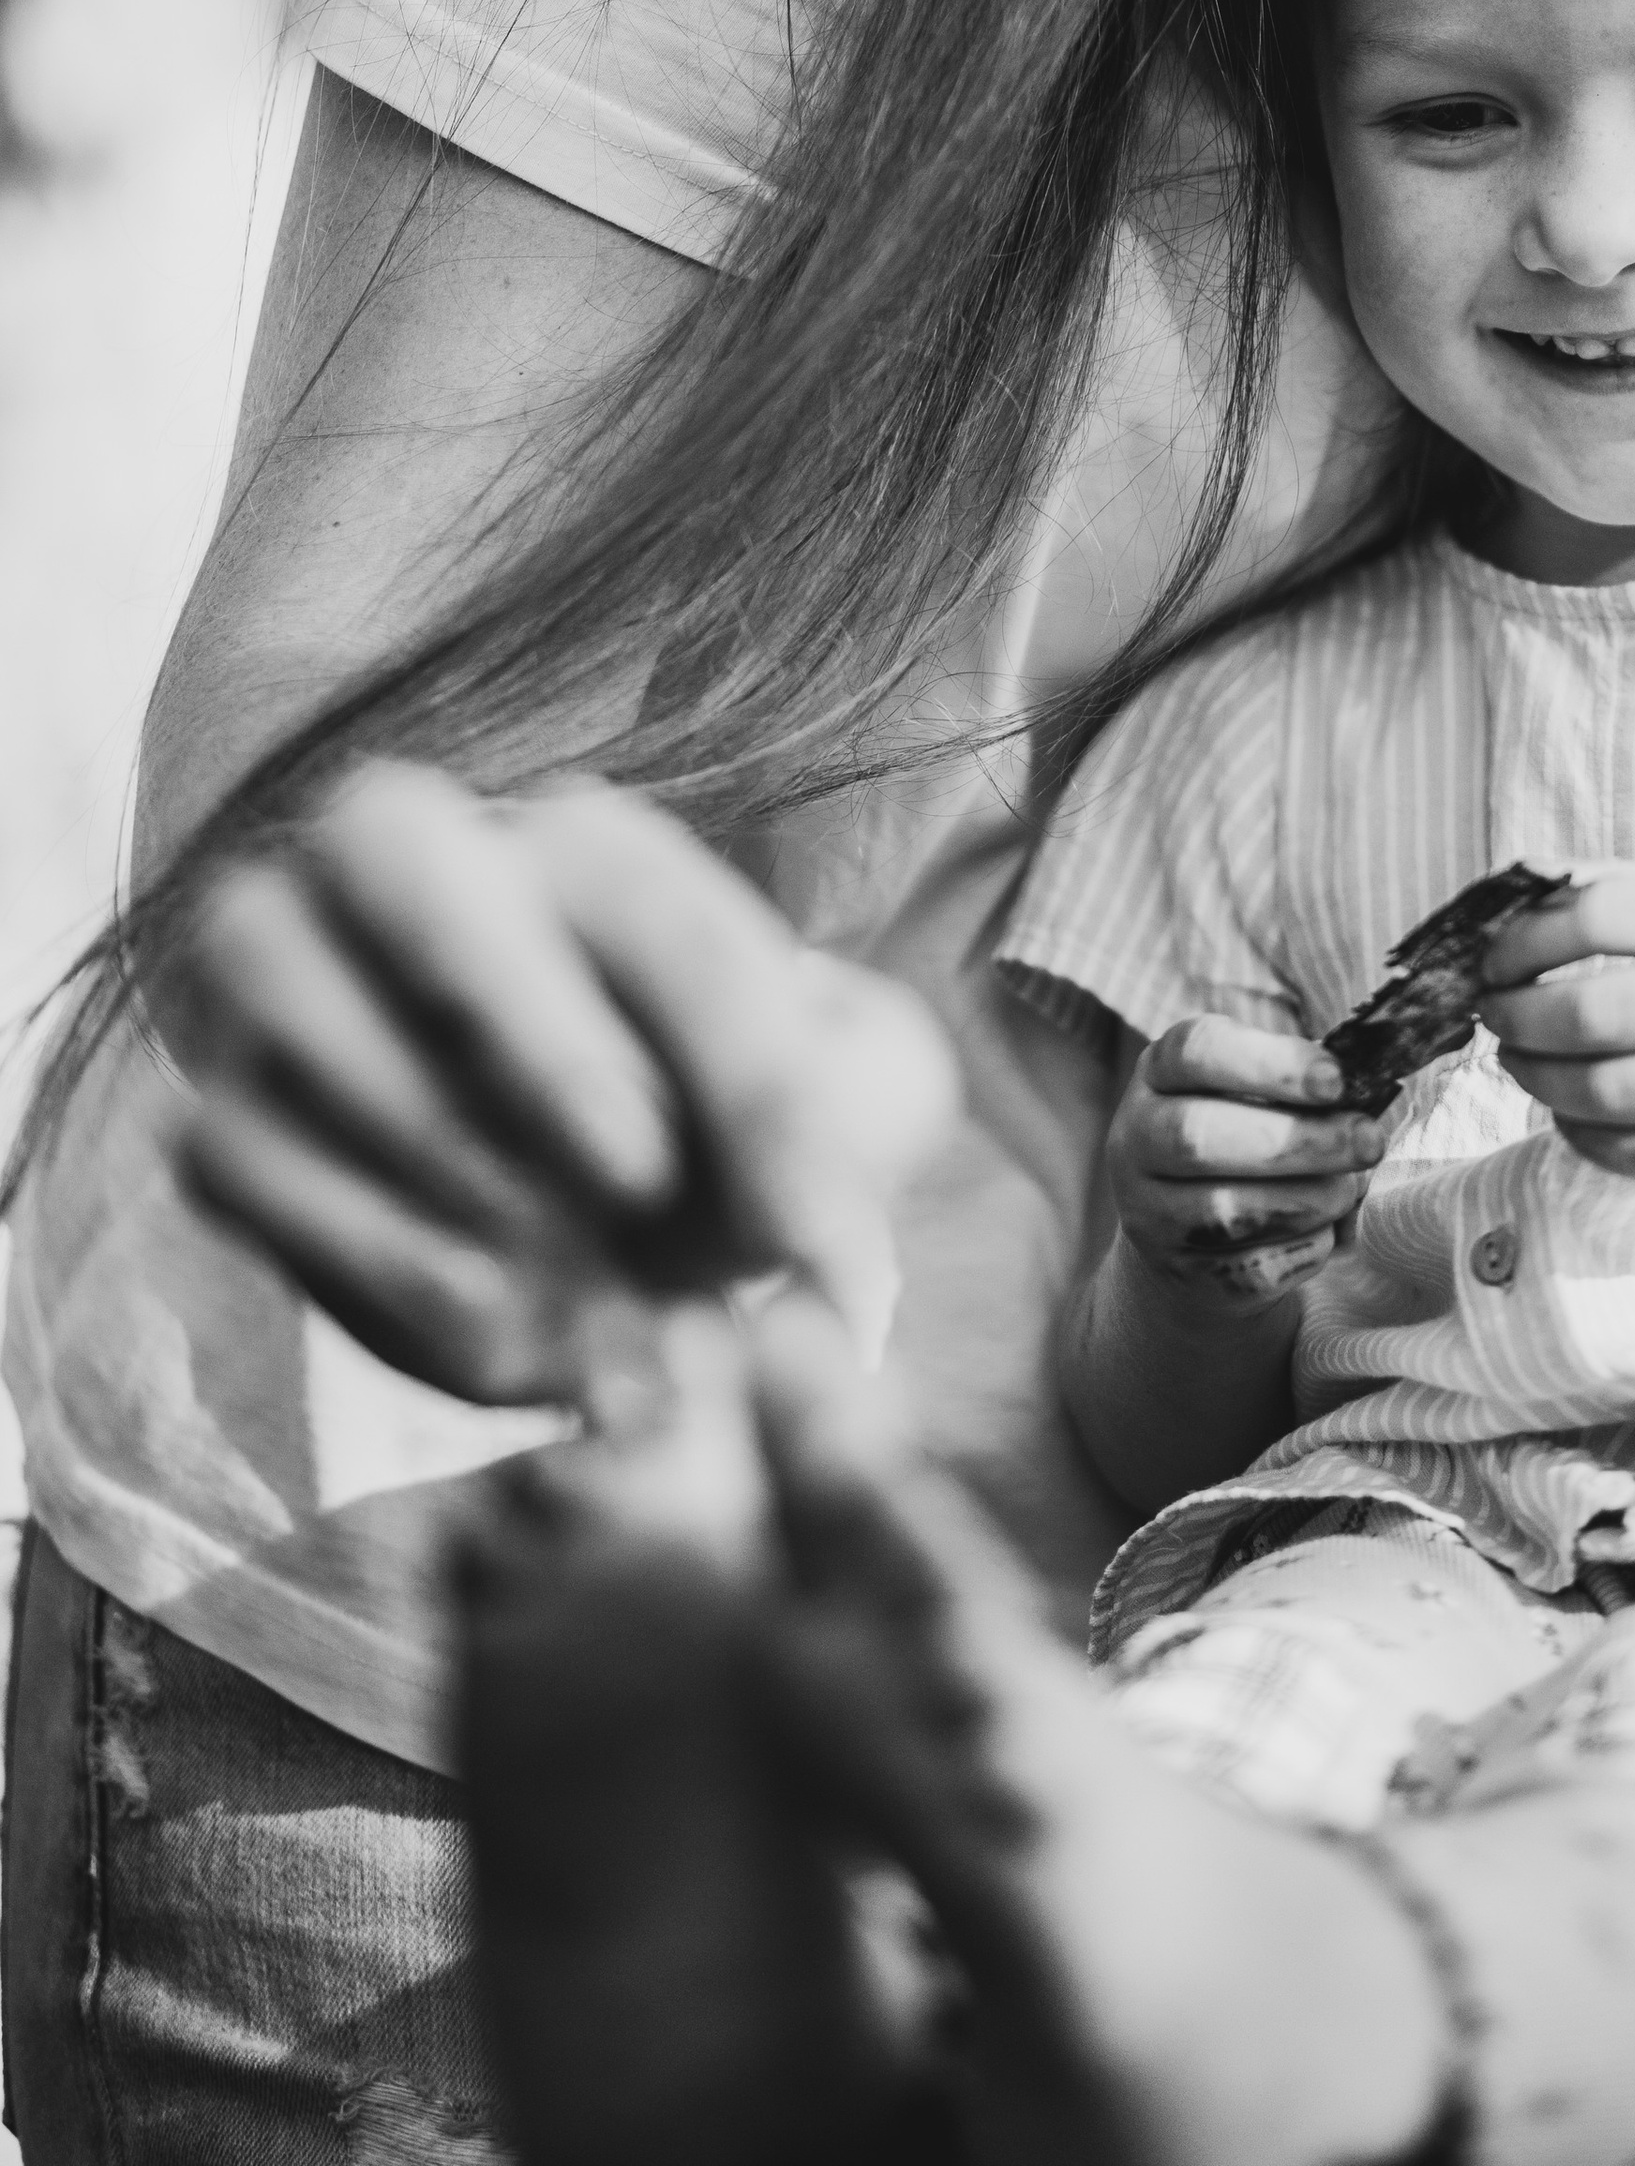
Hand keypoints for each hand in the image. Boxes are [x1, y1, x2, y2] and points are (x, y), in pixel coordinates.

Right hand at [176, 761, 957, 1402]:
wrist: (593, 1226)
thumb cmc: (721, 1131)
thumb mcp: (843, 1100)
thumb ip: (866, 1124)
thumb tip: (837, 1276)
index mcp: (585, 839)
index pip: (661, 918)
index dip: (747, 1084)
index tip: (812, 1245)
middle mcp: (402, 853)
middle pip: (410, 864)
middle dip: (533, 1033)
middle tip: (644, 1192)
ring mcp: (280, 974)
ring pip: (315, 1030)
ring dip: (466, 1190)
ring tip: (595, 1312)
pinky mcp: (217, 1118)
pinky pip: (252, 1173)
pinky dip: (385, 1273)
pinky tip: (509, 1346)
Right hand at [1105, 1016, 1383, 1300]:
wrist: (1197, 1231)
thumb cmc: (1244, 1133)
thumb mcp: (1254, 1089)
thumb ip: (1299, 1082)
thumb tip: (1365, 1086)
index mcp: (1158, 1071)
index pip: (1195, 1052)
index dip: (1270, 1063)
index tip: (1337, 1079)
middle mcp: (1136, 1138)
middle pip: (1200, 1137)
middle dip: (1299, 1139)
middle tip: (1369, 1140)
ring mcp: (1149, 1213)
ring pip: (1225, 1211)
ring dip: (1308, 1199)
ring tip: (1348, 1188)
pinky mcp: (1180, 1273)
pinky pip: (1248, 1269)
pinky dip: (1302, 1249)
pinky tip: (1325, 1230)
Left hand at [1479, 862, 1634, 1180]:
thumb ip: (1634, 890)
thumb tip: (1521, 882)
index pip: (1600, 917)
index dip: (1523, 939)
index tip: (1494, 956)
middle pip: (1589, 1015)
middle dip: (1514, 1017)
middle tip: (1492, 1014)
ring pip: (1602, 1093)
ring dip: (1534, 1078)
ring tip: (1517, 1060)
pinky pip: (1634, 1153)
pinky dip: (1579, 1133)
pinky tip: (1567, 1110)